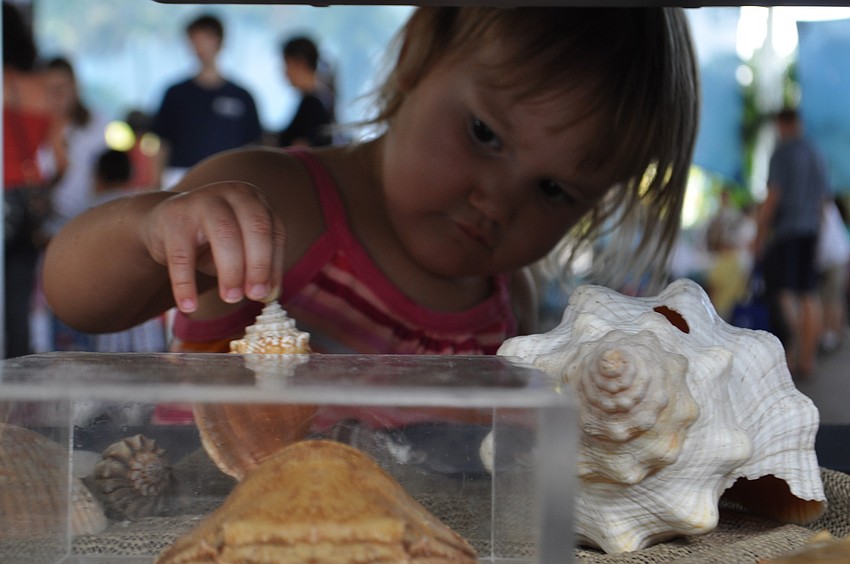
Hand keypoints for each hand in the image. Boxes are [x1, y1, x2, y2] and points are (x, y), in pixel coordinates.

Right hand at [142, 181, 284, 312]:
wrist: (164, 225)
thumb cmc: (211, 241)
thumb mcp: (240, 250)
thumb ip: (257, 269)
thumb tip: (269, 296)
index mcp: (255, 201)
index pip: (274, 232)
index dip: (274, 265)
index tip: (269, 294)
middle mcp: (233, 193)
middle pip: (256, 227)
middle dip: (258, 265)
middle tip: (254, 296)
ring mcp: (203, 199)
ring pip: (225, 234)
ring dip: (231, 271)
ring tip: (231, 298)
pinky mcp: (174, 215)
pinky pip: (182, 254)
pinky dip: (186, 284)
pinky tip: (189, 305)